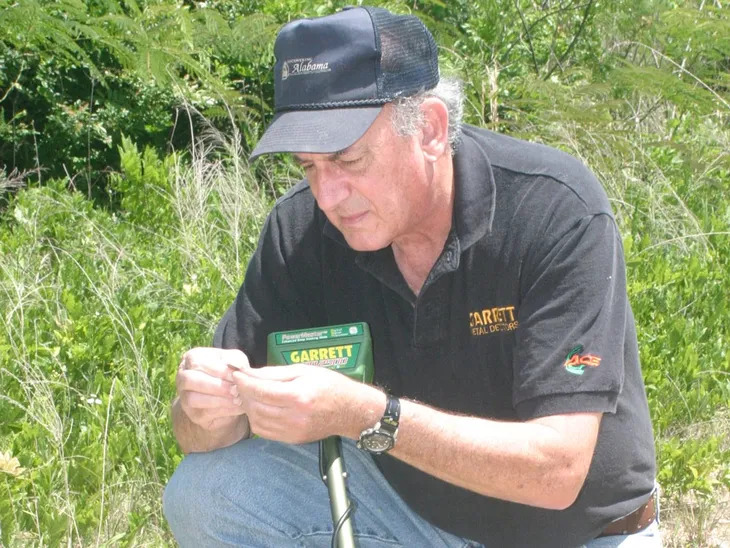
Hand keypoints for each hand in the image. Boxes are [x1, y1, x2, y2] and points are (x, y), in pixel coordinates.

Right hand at [176, 347, 248, 431]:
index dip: (217, 370)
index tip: (235, 376)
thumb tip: (237, 368)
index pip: (198, 363)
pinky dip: (223, 410)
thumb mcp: (235, 360)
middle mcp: (182, 377)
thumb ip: (235, 360)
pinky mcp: (193, 414)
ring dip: (217, 400)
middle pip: (190, 380)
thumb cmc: (230, 372)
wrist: (230, 394)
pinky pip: (203, 413)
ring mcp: (185, 397)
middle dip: (215, 386)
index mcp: (191, 358)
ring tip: (237, 399)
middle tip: (235, 389)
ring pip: (193, 399)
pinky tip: (237, 407)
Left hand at [230, 364, 360, 443]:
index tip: (237, 374)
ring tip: (250, 395)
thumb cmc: (330, 385)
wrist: (351, 411)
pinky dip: (258, 419)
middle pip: (256, 407)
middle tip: (241, 383)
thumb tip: (250, 373)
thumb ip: (275, 373)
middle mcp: (294, 416)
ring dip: (248, 407)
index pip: (261, 390)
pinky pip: (266, 431)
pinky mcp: (293, 439)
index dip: (245, 381)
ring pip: (257, 421)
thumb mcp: (304, 371)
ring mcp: (293, 431)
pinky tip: (260, 408)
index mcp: (298, 396)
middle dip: (244, 394)